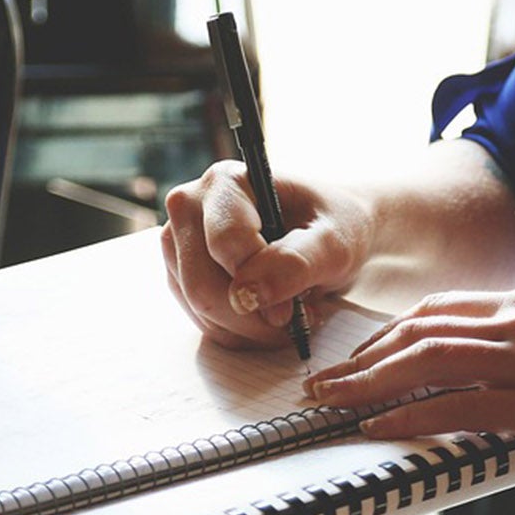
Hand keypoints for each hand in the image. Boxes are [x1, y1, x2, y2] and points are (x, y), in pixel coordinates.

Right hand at [160, 160, 373, 349]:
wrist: (329, 233)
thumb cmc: (334, 227)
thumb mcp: (334, 243)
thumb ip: (296, 262)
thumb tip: (248, 294)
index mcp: (226, 182)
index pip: (225, 243)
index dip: (260, 283)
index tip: (294, 308)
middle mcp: (191, 206)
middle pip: (202, 285)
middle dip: (252, 316)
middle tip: (295, 319)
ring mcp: (180, 243)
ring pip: (200, 310)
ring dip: (249, 328)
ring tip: (288, 314)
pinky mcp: (182, 275)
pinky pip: (203, 322)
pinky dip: (240, 332)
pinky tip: (268, 318)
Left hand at [303, 289, 514, 467]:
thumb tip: (503, 366)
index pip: (439, 310)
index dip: (388, 334)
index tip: (358, 357)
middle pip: (419, 331)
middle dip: (362, 358)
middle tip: (323, 382)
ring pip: (427, 362)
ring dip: (367, 384)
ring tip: (331, 404)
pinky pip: (458, 406)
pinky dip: (409, 416)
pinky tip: (378, 428)